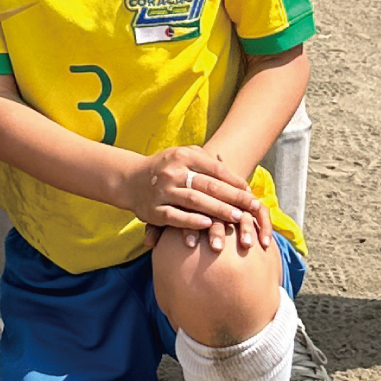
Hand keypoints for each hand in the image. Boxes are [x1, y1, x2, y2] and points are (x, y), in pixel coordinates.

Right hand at [120, 145, 265, 250]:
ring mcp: (162, 191)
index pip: (215, 169)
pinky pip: (175, 216)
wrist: (130, 179)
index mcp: (183, 156)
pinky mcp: (154, 210)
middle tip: (251, 207)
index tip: (250, 192)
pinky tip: (207, 225)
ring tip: (236, 218)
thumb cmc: (165, 167)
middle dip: (233, 197)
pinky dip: (192, 221)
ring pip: (195, 201)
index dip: (235, 181)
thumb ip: (206, 161)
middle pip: (208, 185)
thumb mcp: (182, 155)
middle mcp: (172, 172)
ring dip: (218, 209)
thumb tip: (236, 175)